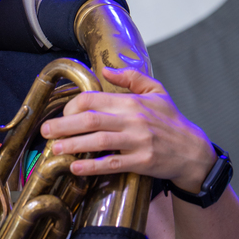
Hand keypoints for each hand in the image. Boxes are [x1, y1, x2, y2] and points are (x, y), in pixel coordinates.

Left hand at [40, 67, 215, 191]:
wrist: (193, 151)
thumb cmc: (171, 120)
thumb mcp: (156, 91)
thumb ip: (130, 77)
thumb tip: (105, 70)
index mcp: (132, 102)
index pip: (93, 99)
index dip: (73, 106)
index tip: (62, 114)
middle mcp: (133, 120)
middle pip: (91, 121)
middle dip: (64, 125)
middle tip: (45, 131)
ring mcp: (137, 142)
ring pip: (98, 142)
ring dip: (73, 145)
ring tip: (55, 149)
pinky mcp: (141, 162)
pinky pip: (112, 164)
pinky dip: (92, 166)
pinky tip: (75, 168)